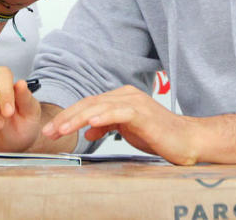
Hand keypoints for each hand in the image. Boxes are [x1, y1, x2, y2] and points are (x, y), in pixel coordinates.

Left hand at [41, 85, 200, 164]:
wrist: (187, 140)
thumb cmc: (159, 135)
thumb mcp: (127, 130)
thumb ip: (108, 126)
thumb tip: (88, 131)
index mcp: (121, 97)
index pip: (88, 104)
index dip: (68, 116)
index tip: (52, 130)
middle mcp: (126, 95)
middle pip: (89, 103)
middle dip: (66, 118)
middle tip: (49, 131)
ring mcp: (134, 102)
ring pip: (98, 107)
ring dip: (76, 119)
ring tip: (60, 130)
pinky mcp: (142, 113)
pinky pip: (117, 113)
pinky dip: (101, 118)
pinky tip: (88, 125)